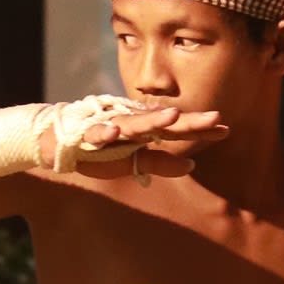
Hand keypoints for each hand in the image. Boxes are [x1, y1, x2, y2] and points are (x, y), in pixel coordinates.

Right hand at [50, 99, 229, 186]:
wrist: (58, 141)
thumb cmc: (99, 152)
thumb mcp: (132, 162)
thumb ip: (160, 163)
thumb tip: (192, 166)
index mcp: (143, 131)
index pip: (176, 130)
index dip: (199, 130)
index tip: (225, 130)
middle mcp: (131, 124)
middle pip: (162, 122)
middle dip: (187, 121)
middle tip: (214, 118)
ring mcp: (110, 127)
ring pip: (132, 123)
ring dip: (150, 120)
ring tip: (172, 117)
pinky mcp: (87, 134)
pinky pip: (95, 134)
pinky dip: (103, 133)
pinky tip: (114, 134)